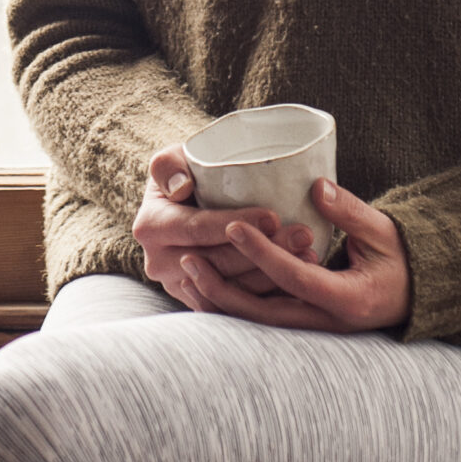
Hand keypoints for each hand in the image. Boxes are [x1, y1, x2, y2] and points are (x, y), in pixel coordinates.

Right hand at [133, 145, 321, 308]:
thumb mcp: (172, 158)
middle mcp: (160, 263)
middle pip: (219, 263)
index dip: (237, 225)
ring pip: (233, 288)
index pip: (198, 229)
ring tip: (309, 253)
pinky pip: (238, 303)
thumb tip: (181, 187)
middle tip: (304, 234)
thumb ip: (169, 165)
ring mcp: (181, 286)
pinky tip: (299, 273)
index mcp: (151, 227)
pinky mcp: (202, 300)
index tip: (274, 217)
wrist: (183, 202)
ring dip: (274, 273)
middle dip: (265, 251)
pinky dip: (270, 289)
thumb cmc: (184, 171)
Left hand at [174, 180, 411, 333]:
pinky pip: (263, 321)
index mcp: (348, 299)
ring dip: (222, 301)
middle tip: (189, 259)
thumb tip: (316, 185)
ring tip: (188, 272)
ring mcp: (315, 330)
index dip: (261, 253)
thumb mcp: (383, 231)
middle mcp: (327, 322)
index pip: (294, 277)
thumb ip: (349, 210)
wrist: (416, 295)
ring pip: (258, 324)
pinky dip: (234, 308)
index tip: (232, 227)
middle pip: (264, 314)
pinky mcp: (306, 325)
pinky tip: (205, 290)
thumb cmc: (402, 258)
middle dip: (223, 289)